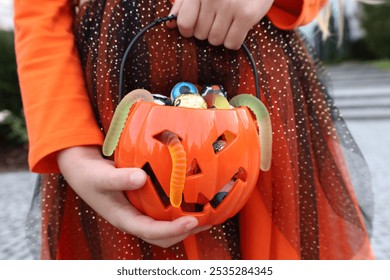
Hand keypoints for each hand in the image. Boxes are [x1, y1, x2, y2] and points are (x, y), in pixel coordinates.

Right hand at [57, 146, 208, 247]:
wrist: (83, 170)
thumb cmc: (90, 175)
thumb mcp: (100, 177)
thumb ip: (118, 178)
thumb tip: (141, 178)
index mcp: (125, 219)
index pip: (152, 232)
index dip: (173, 230)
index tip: (192, 221)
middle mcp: (136, 219)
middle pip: (165, 235)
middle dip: (187, 231)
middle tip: (208, 219)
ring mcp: (141, 211)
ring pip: (167, 224)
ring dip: (187, 221)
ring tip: (208, 211)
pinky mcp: (145, 202)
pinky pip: (165, 209)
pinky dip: (180, 206)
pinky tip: (192, 194)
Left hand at [166, 0, 273, 49]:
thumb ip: (184, 3)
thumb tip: (170, 24)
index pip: (184, 23)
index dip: (188, 30)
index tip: (195, 26)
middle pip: (200, 35)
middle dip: (207, 31)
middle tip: (218, 20)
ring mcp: (230, 6)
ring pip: (215, 40)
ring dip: (221, 36)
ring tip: (229, 22)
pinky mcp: (247, 15)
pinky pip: (232, 43)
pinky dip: (234, 41)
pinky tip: (238, 28)